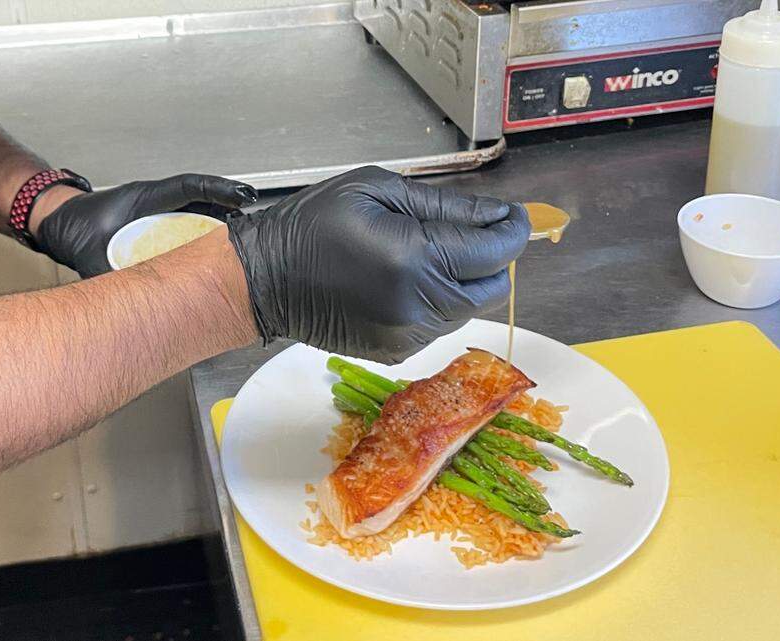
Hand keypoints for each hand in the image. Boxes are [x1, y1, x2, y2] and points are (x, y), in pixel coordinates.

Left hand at [35, 174, 257, 277]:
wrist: (59, 223)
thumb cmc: (75, 226)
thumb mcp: (89, 254)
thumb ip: (107, 276)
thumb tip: (123, 301)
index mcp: (142, 199)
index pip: (186, 187)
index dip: (217, 191)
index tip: (242, 197)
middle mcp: (154, 203)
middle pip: (199, 200)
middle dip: (228, 206)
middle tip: (252, 216)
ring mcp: (157, 213)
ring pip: (196, 213)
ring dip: (220, 223)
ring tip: (243, 238)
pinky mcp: (156, 226)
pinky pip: (186, 228)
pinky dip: (204, 238)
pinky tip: (217, 254)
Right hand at [227, 166, 529, 363]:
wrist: (266, 280)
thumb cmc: (312, 225)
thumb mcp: (378, 191)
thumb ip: (445, 206)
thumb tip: (494, 215)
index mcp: (416, 258)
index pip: (498, 251)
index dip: (513, 229)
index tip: (511, 216)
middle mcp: (419, 305)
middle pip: (493, 287)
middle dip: (491, 258)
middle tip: (467, 234)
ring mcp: (408, 335)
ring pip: (468, 310)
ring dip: (463, 282)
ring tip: (425, 256)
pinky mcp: (396, 351)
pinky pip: (439, 326)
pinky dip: (436, 303)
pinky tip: (404, 282)